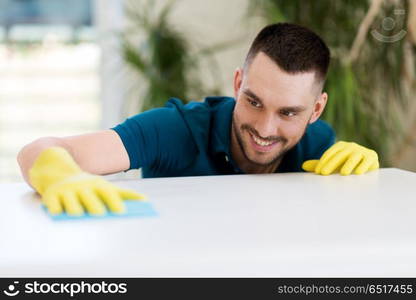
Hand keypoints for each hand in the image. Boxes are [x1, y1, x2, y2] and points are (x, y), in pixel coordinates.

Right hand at [29, 147, 145, 215]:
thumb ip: (125, 194)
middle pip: (89, 198)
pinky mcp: (51, 196)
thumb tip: (145, 201)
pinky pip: (52, 204)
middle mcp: (82, 187)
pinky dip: (54, 208)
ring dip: (74, 208)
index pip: (108, 193)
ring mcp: (66, 191)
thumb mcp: (104, 186)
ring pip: (70, 202)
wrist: (57, 169)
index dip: (114, 202)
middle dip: (93, 204)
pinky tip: (57, 213)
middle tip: (100, 214)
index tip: (121, 212)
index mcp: (96, 185)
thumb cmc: (87, 185)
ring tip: (78, 215)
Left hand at [302, 141, 378, 174]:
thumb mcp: (333, 164)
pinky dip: (363, 166)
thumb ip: (320, 164)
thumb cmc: (346, 164)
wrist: (366, 164)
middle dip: (331, 164)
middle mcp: (350, 146)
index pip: (330, 154)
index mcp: (340, 146)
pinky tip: (358, 173)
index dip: (323, 162)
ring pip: (354, 157)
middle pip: (339, 155)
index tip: (318, 172)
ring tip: (343, 173)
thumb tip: (303, 166)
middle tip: (324, 173)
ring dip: (348, 164)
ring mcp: (361, 150)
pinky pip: (367, 161)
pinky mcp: (372, 156)